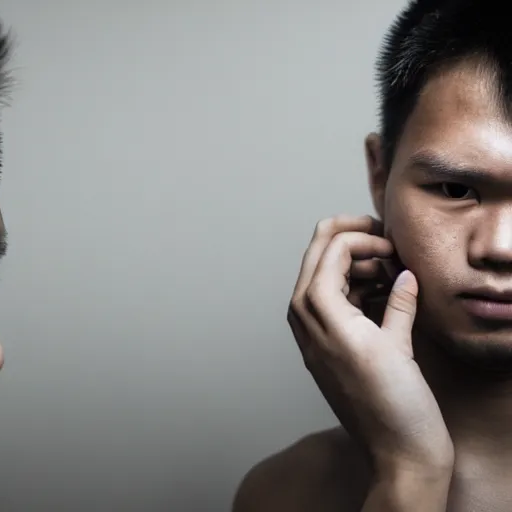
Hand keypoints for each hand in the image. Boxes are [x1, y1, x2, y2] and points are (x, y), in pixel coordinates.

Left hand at [288, 215, 453, 475]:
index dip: (359, 239)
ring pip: (316, 279)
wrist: (395, 454)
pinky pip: (324, 304)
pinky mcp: (320, 349)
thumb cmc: (397, 407)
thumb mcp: (399, 345)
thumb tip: (401, 274)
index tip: (390, 245)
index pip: (327, 252)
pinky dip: (347, 289)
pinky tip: (377, 290)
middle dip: (344, 239)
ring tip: (385, 267)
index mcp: (320, 316)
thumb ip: (398, 302)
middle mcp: (306, 323)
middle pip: (313, 259)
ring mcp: (309, 337)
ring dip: (347, 264)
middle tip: (379, 237)